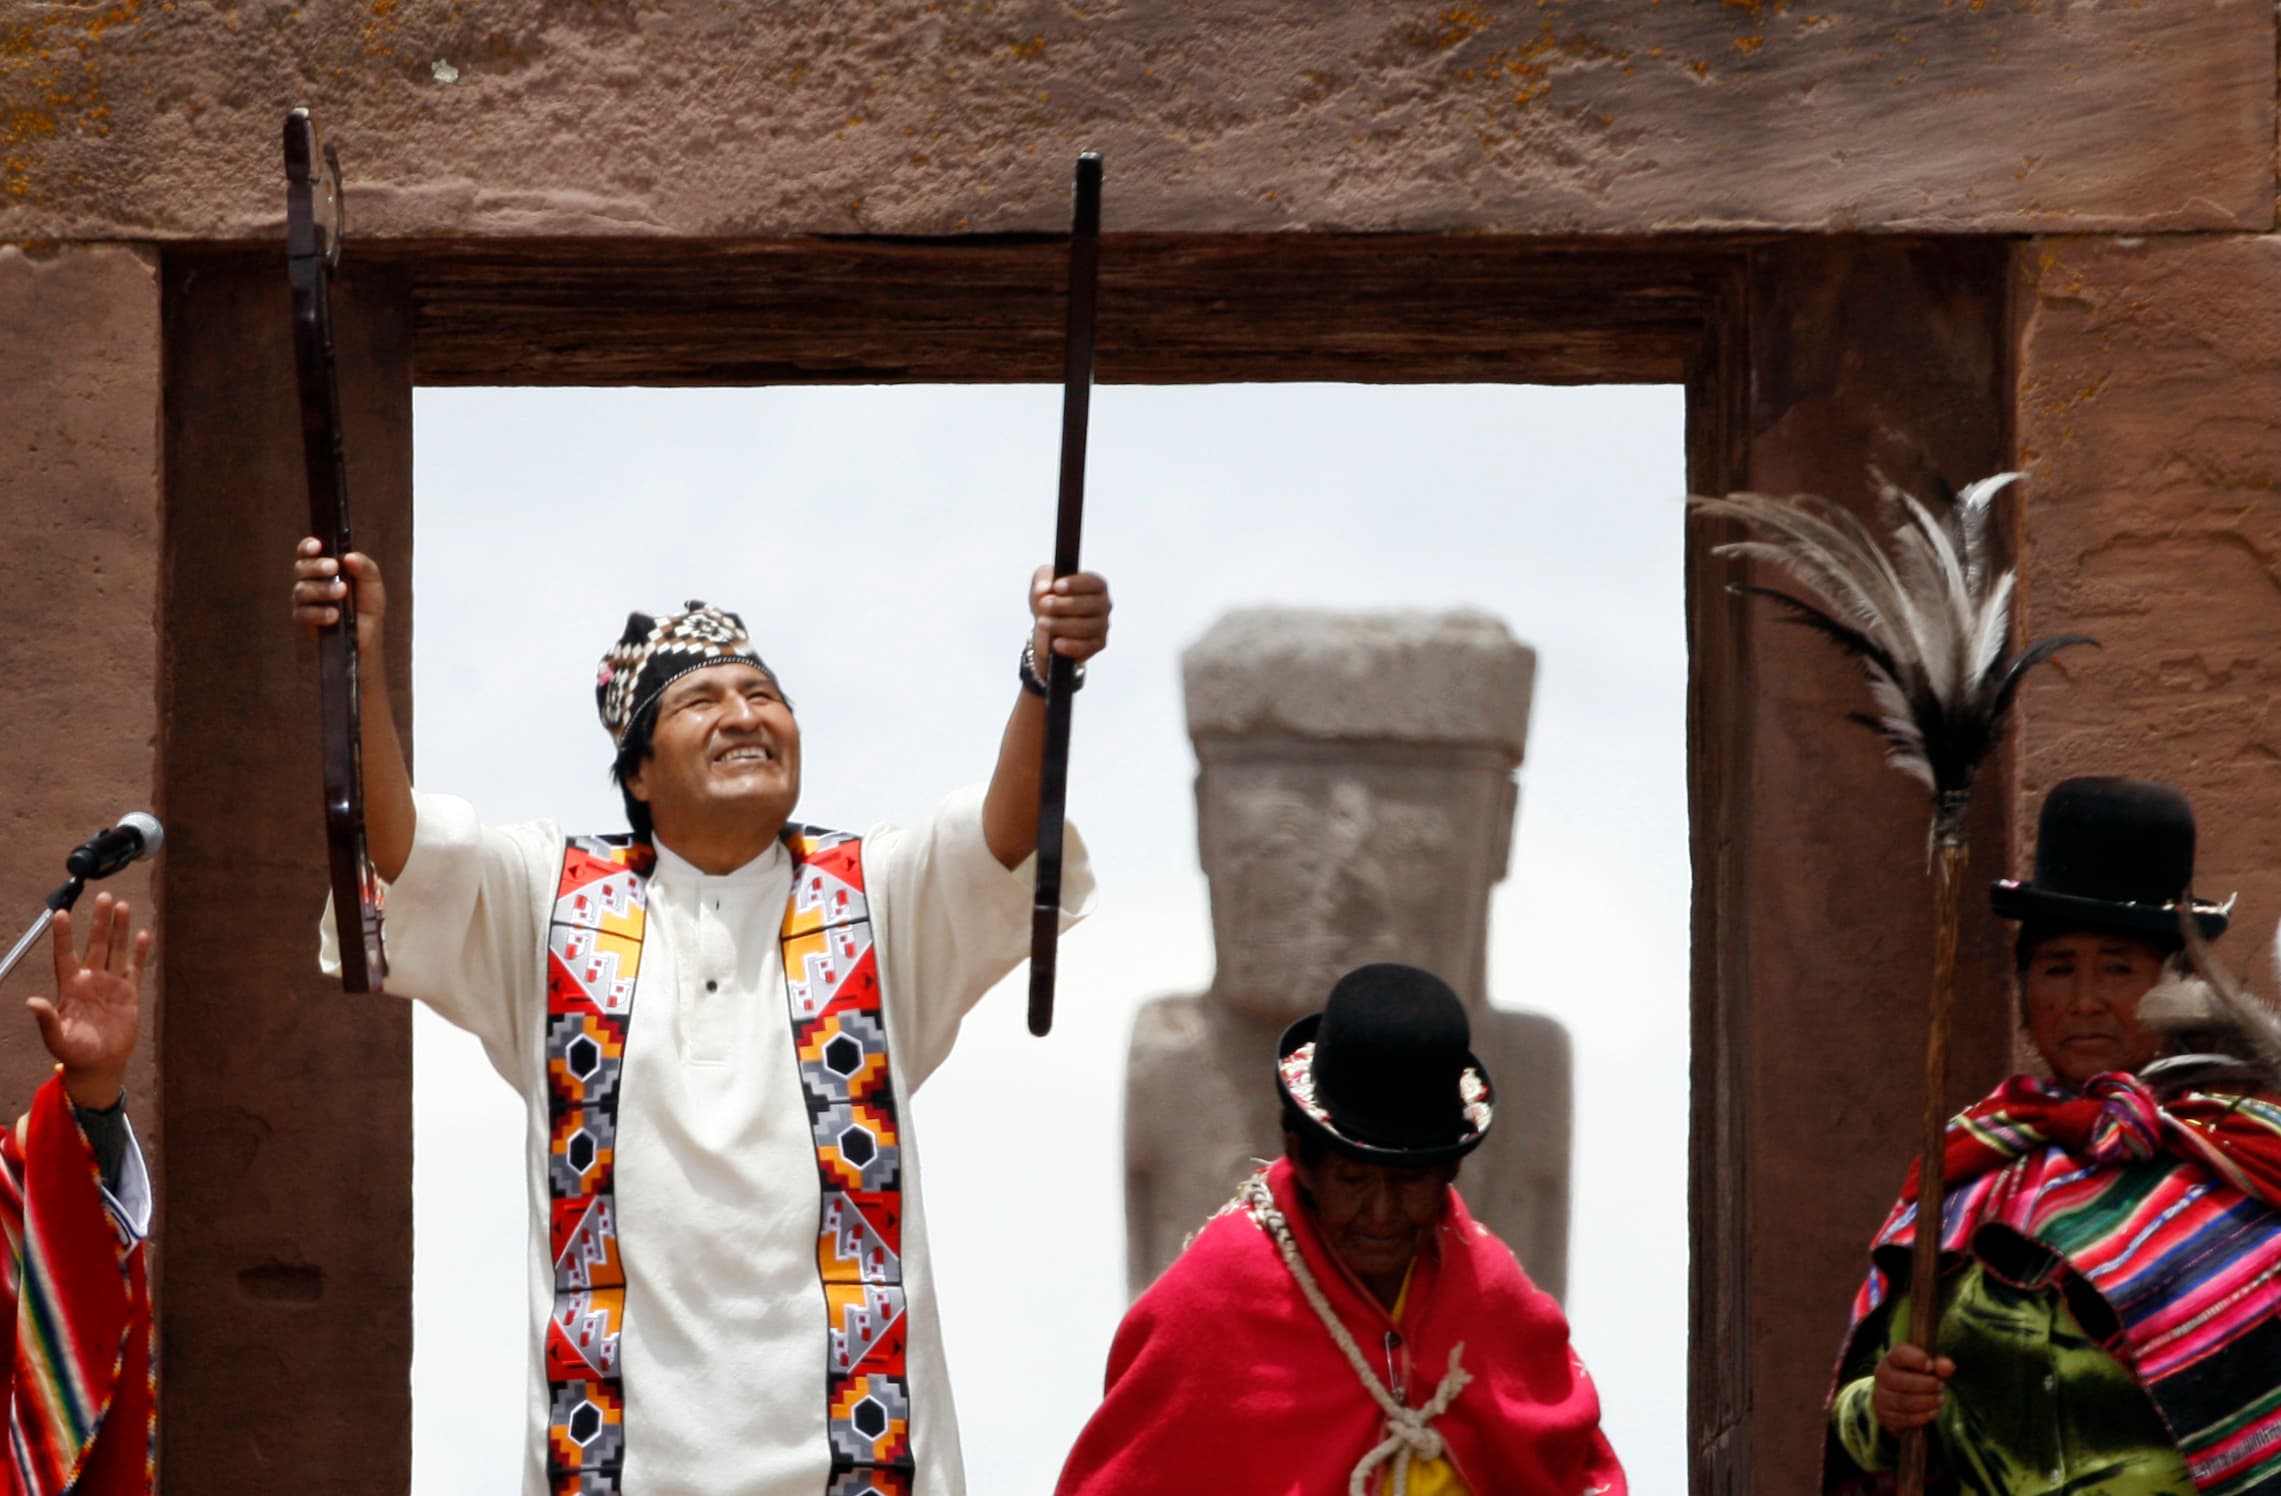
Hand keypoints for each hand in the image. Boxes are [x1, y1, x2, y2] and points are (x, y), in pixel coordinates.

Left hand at [27, 893, 150, 1109]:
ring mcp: (111, 984)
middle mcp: (91, 980)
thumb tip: (31, 1002)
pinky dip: (140, 952)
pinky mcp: (129, 992)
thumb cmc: (73, 1052)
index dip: (64, 935)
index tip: (61, 913)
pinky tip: (143, 935)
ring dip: (119, 929)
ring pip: (115, 950)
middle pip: (96, 944)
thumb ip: (46, 1019)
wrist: (99, 1064)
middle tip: (104, 897)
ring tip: (122, 906)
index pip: (66, 955)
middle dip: (99, 921)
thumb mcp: (56, 1038)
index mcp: (70, 987)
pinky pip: (135, 967)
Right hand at [291, 537, 386, 653]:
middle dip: (316, 566)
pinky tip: (334, 615)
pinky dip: (319, 613)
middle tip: (333, 568)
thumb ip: (364, 566)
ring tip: (341, 592)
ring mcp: (305, 600)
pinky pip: (302, 613)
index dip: (308, 546)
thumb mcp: (372, 582)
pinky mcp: (304, 620)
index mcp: (324, 567)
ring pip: (301, 590)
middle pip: (301, 568)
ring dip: (322, 590)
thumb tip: (349, 557)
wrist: (368, 634)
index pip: (308, 551)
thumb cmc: (367, 604)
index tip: (317, 546)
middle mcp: (310, 581)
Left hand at [1030, 567, 1111, 669]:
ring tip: (1042, 623)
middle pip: (1090, 604)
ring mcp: (1102, 626)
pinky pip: (1087, 647)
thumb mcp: (1042, 586)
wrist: (1047, 627)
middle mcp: (1104, 605)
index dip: (1075, 584)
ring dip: (1062, 625)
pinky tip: (1055, 643)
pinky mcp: (1098, 644)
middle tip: (1044, 604)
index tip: (1056, 587)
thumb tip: (1043, 590)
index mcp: (1096, 585)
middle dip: (1065, 605)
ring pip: (1087, 627)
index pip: (1093, 582)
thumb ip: (1041, 583)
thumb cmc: (1050, 600)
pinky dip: (1071, 646)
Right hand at [1871, 1343, 1953, 1435]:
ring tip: (1940, 1399)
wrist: (1896, 1398)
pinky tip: (1933, 1412)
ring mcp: (1881, 1396)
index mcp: (1892, 1359)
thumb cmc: (1916, 1377)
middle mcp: (1882, 1375)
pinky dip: (1922, 1416)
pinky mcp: (1885, 1416)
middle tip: (1940, 1386)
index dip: (1917, 1359)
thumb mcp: (1928, 1369)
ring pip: (1904, 1402)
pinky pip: (1904, 1418)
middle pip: (1903, 1381)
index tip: (1931, 1366)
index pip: (1900, 1354)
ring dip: (1927, 1402)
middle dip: (1927, 1385)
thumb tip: (1948, 1366)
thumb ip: (1939, 1366)